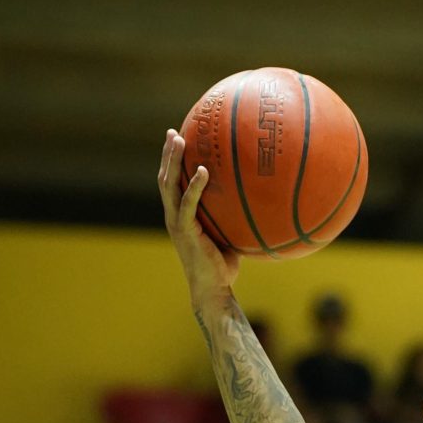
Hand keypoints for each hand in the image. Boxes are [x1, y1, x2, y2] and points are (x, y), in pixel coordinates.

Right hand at [158, 128, 239, 310]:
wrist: (213, 290)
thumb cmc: (223, 266)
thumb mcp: (228, 234)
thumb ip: (233, 215)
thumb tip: (257, 197)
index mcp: (180, 216)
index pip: (171, 184)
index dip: (171, 162)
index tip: (177, 139)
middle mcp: (173, 216)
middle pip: (165, 178)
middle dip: (167, 154)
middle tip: (172, 132)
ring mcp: (177, 223)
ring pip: (169, 185)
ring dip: (173, 161)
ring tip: (179, 140)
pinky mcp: (186, 231)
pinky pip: (189, 204)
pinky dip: (195, 186)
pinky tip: (204, 170)